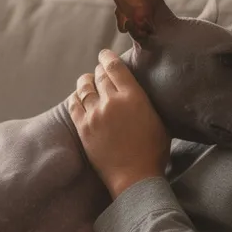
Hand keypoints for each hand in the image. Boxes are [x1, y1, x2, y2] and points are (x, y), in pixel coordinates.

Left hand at [67, 49, 168, 196]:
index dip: (107, 57)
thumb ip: (144, 101)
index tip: (104, 54)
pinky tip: (78, 97)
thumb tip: (135, 91)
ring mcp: (95, 114)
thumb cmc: (153, 151)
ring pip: (84, 88)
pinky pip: (74, 105)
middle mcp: (112, 101)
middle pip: (99, 76)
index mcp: (133, 96)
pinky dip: (76, 97)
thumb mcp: (157, 120)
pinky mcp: (83, 128)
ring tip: (87, 81)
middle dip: (98, 71)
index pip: (115, 67)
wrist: (134, 176)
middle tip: (99, 71)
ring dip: (86, 82)